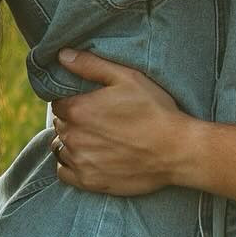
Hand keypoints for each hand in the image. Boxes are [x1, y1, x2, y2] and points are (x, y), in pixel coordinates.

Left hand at [51, 49, 190, 194]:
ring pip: (61, 147)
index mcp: (79, 109)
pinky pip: (63, 173)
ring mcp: (80, 161)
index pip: (58, 103)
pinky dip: (70, 165)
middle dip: (73, 121)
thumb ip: (91, 65)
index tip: (89, 104)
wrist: (177, 151)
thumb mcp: (127, 78)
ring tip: (94, 139)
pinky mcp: (89, 181)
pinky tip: (87, 158)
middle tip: (97, 121)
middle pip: (60, 125)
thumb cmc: (155, 110)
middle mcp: (74, 136)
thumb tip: (62, 54)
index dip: (72, 102)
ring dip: (72, 142)